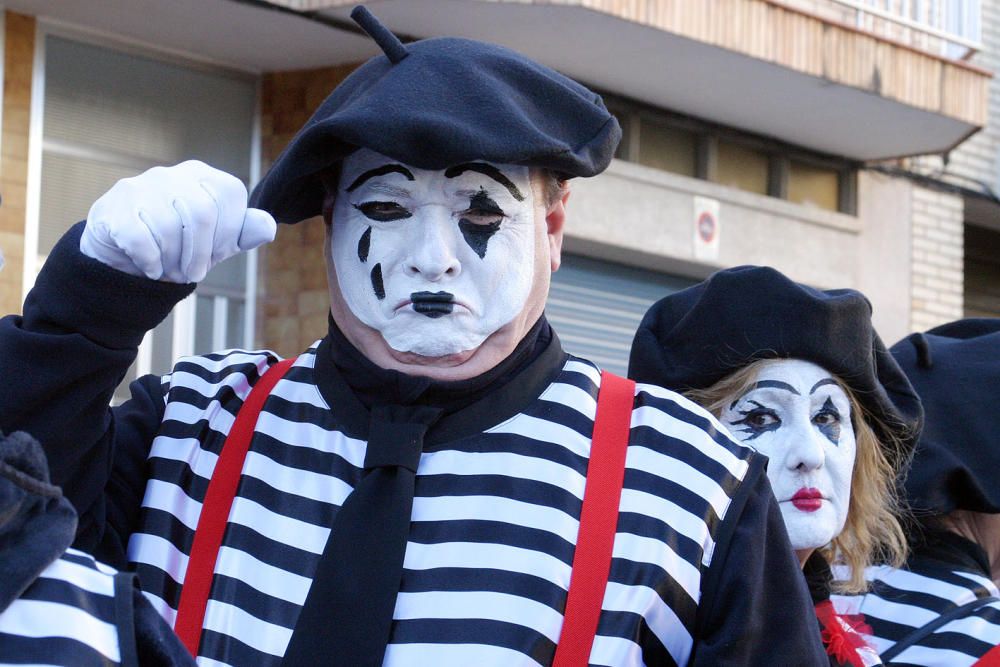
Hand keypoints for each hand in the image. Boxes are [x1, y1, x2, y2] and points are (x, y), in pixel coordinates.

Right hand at [80, 160, 275, 282]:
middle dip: (201, 254)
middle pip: (201, 212)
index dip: (228, 234)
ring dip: (174, 261)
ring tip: (170, 268)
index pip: (230, 196)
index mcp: (203, 176)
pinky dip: (151, 263)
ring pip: (170, 228)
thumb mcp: (219, 241)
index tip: (218, 254)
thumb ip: (245, 232)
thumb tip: (267, 227)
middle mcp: (172, 174)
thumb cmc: (180, 245)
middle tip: (193, 273)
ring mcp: (140, 187)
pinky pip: (142, 240)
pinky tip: (150, 267)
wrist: (125, 255)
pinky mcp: (114, 207)